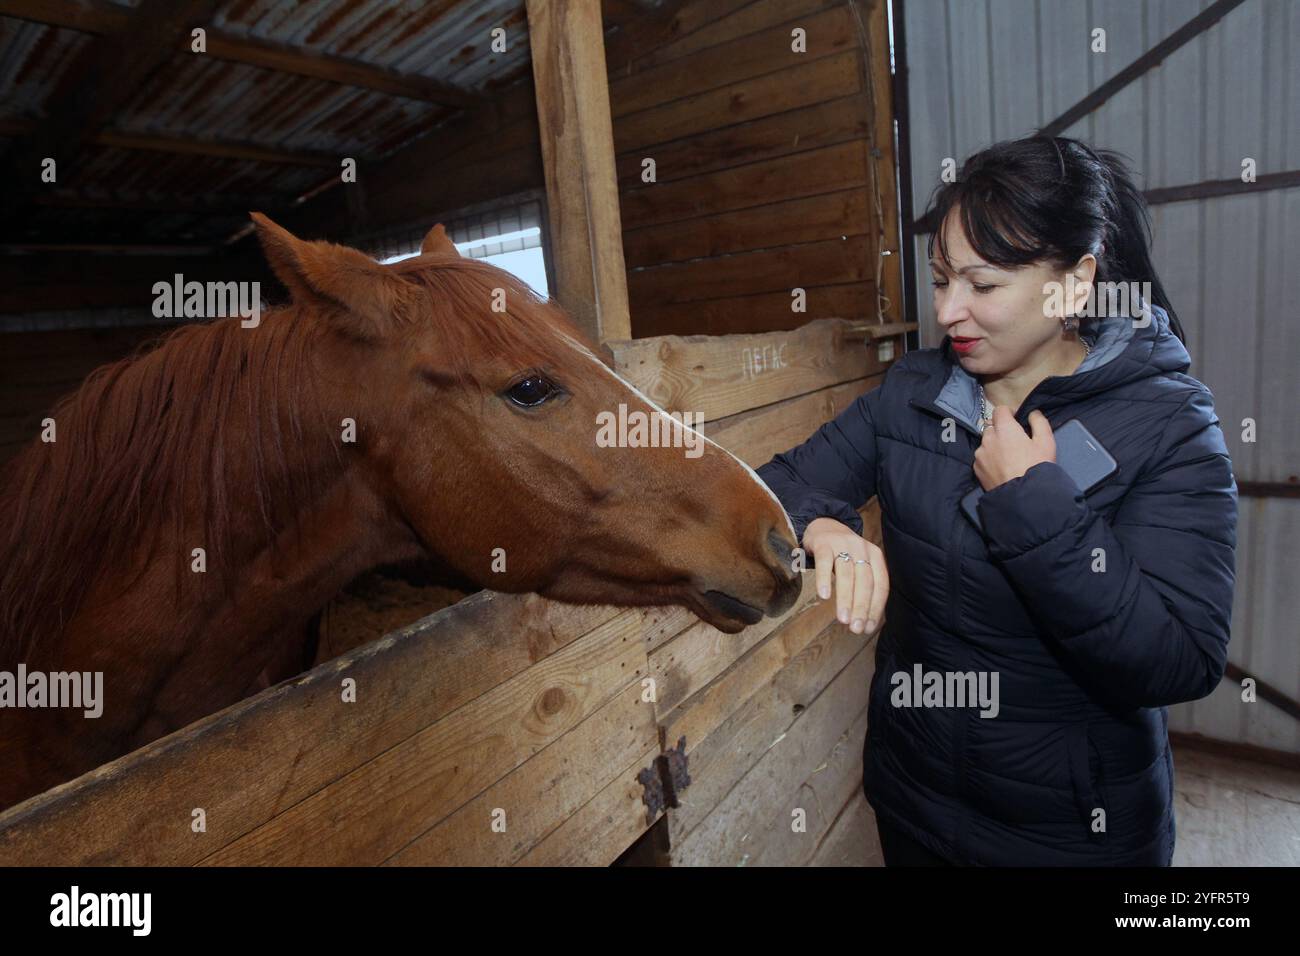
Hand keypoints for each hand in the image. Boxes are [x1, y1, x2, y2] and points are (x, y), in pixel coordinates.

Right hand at [802, 517, 888, 634]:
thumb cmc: (843, 554)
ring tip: (842, 619)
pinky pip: (824, 563)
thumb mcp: (859, 565)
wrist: (823, 525)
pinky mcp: (823, 544)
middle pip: (865, 581)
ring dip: (845, 598)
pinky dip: (824, 579)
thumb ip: (864, 587)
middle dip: (861, 607)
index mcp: (876, 556)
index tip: (868, 627)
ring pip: (847, 574)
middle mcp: (862, 549)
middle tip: (855, 628)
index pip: (880, 585)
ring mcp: (843, 545)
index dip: (875, 608)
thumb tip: (866, 622)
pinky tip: (824, 596)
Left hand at [973, 406, 1055, 489]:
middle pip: (992, 426)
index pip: (1000, 410)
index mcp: (1004, 429)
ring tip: (1009, 457)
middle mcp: (988, 438)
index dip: (1009, 413)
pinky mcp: (976, 468)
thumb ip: (1039, 422)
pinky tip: (1001, 468)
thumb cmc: (1036, 466)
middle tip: (1015, 441)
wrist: (1022, 496)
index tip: (1018, 420)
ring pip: (986, 443)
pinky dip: (989, 459)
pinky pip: (982, 457)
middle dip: (1002, 430)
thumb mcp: (1046, 442)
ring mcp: (980, 454)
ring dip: (995, 445)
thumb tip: (1032, 414)